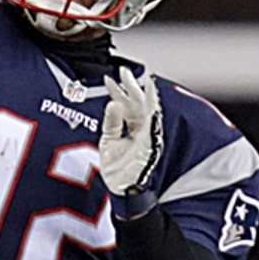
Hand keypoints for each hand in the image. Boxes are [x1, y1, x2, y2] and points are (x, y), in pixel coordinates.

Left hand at [99, 67, 163, 210]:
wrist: (123, 190)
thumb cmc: (117, 168)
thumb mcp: (109, 141)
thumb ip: (112, 123)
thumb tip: (113, 102)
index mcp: (133, 127)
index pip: (127, 104)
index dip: (118, 91)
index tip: (109, 78)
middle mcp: (142, 129)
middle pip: (139, 102)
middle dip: (131, 86)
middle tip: (124, 70)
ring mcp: (148, 136)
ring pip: (147, 109)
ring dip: (139, 94)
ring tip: (132, 79)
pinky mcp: (150, 145)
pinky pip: (148, 125)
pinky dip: (144, 112)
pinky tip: (138, 102)